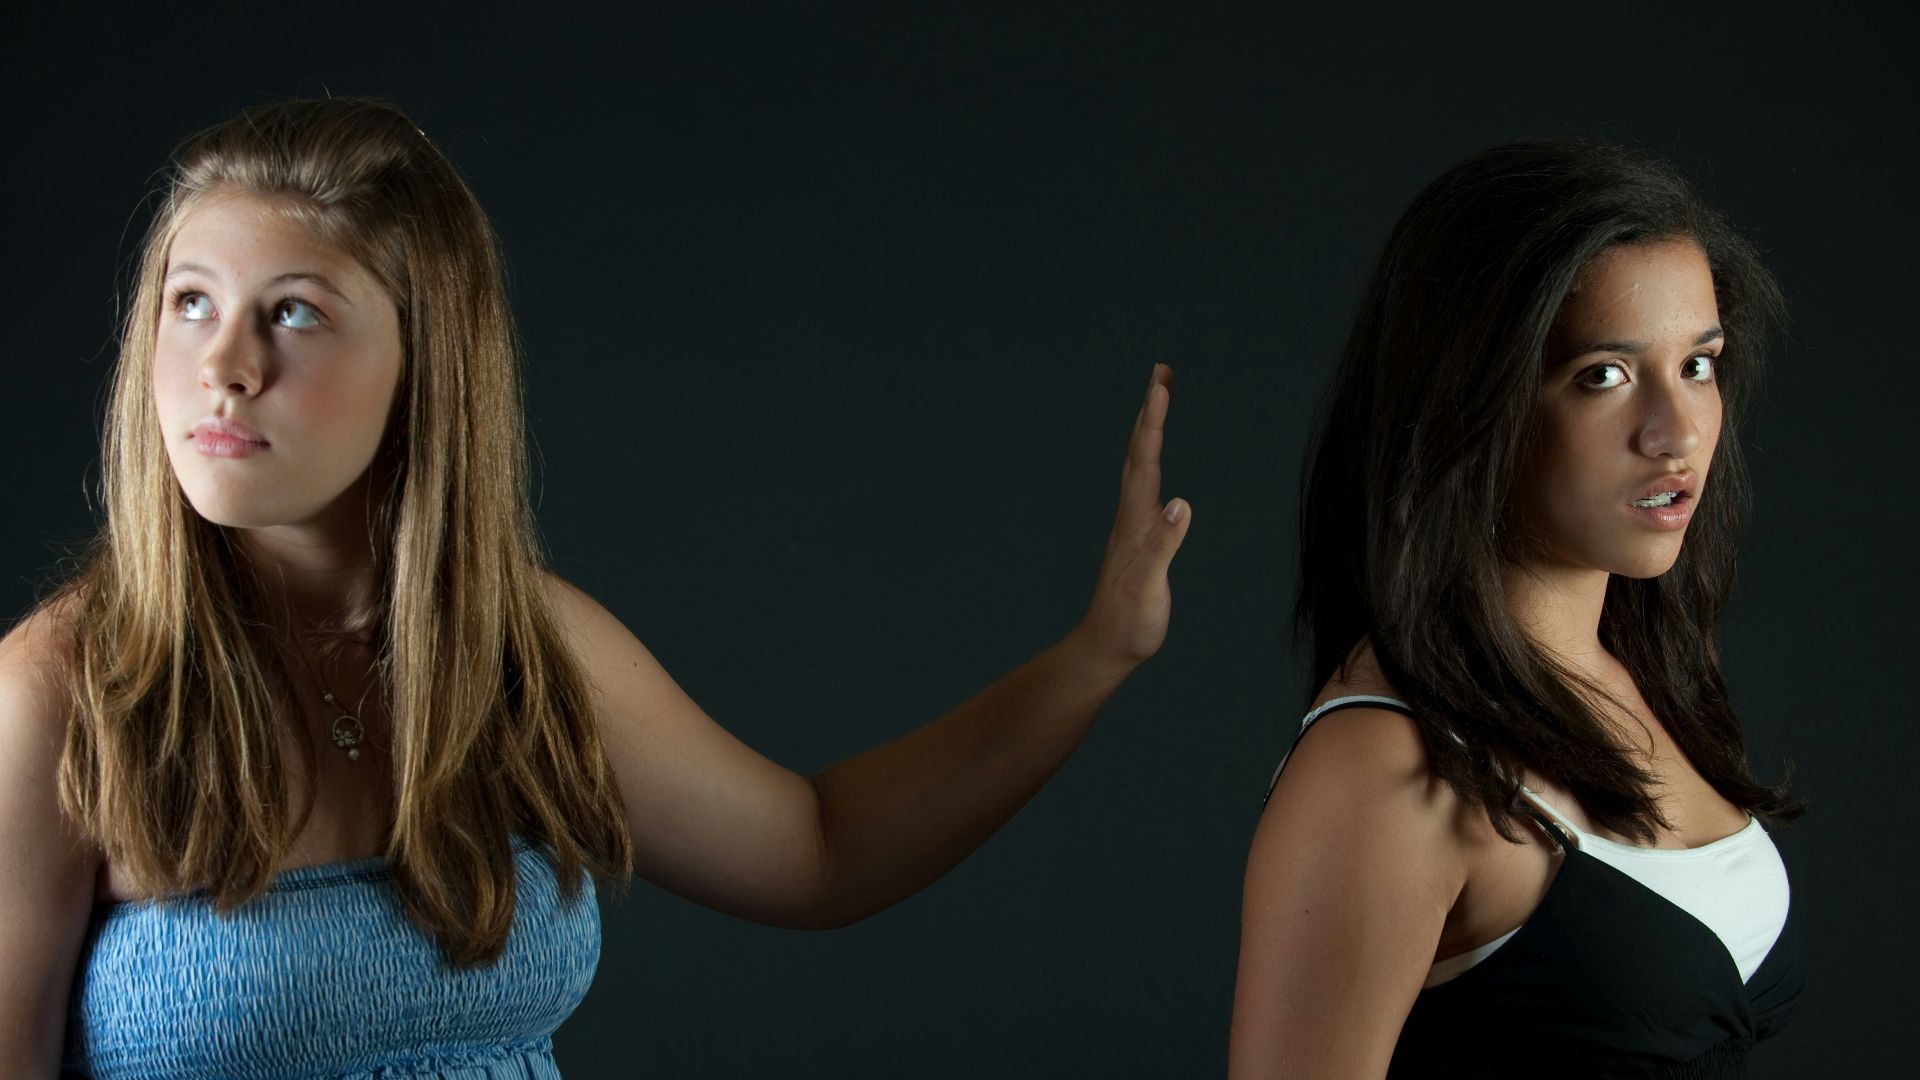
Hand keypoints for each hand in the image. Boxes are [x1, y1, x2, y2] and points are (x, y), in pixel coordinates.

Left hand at [1075, 363, 1190, 669]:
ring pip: (1139, 464)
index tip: (1161, 383)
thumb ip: (1163, 547)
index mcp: (1136, 521)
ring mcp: (1131, 525)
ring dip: (1148, 429)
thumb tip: (1179, 504)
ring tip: (1158, 401)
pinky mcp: (1136, 537)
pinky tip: (1152, 461)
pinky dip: (1149, 459)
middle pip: (1139, 451)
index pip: (1146, 459)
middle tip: (1162, 372)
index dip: (1154, 420)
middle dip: (1151, 409)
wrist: (1106, 648)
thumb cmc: (1130, 624)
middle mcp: (1131, 516)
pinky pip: (1144, 484)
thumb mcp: (1149, 589)